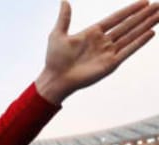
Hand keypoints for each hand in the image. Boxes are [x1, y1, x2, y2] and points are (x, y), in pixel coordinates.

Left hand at [36, 0, 158, 103]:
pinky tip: (151, 32)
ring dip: (146, 25)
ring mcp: (108, 52)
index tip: (144, 1)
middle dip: (144, 15)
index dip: (130, 10)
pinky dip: (139, 42)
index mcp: (93, 33)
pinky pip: (128, 50)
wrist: (56, 79)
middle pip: (128, 24)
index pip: (116, 18)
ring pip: (132, 35)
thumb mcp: (58, 34)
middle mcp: (103, 41)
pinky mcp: (111, 63)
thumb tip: (64, 1)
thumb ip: (64, 18)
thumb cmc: (55, 59)